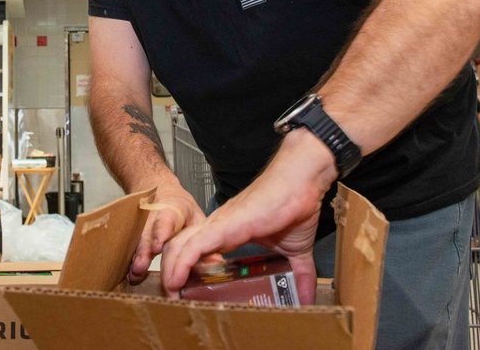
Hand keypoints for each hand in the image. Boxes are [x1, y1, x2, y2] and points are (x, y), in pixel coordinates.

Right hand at [128, 184, 204, 283]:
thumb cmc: (181, 210)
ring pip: (138, 242)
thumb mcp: (197, 219)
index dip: (161, 232)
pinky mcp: (137, 236)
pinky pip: (133, 249)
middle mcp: (153, 218)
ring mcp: (143, 227)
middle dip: (145, 250)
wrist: (162, 195)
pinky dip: (133, 263)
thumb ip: (205, 239)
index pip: (165, 219)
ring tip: (136, 274)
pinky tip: (132, 277)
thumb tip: (217, 263)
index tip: (158, 245)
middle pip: (148, 233)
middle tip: (142, 265)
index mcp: (172, 210)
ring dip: (137, 259)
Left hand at [159, 130, 336, 303]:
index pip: (196, 252)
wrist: (301, 181)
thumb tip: (308, 298)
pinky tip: (175, 280)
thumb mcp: (296, 252)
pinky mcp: (224, 225)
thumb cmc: (294, 206)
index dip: (185, 271)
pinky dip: (181, 264)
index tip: (184, 293)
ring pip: (180, 247)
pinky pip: (194, 246)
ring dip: (170, 272)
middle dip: (170, 273)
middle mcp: (217, 228)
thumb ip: (299, 275)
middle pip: (180, 249)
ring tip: (170, 294)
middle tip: (173, 297)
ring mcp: (218, 225)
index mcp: (228, 234)